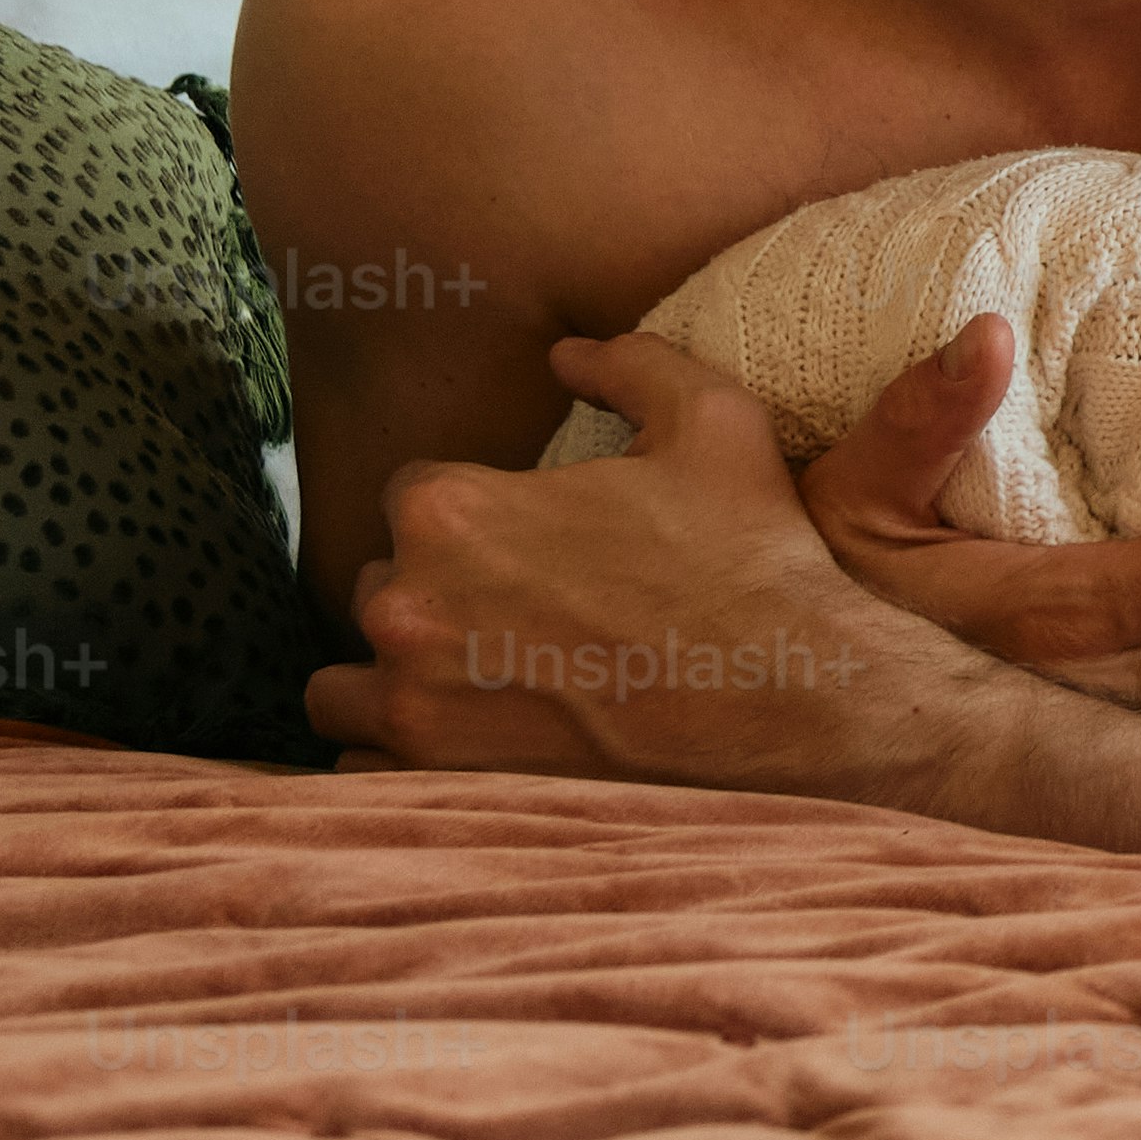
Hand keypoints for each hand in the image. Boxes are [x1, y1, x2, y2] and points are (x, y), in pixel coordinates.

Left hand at [315, 331, 1006, 797]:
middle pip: (378, 588)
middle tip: (521, 615)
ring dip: (395, 680)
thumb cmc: (752, 561)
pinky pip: (365, 769)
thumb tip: (566, 352)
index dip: (474, 514)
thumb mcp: (713, 423)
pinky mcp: (434, 786)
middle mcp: (408, 610)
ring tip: (476, 684)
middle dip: (435, 597)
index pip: (410, 497)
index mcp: (453, 512)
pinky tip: (481, 743)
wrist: (796, 705)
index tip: (529, 541)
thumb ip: (628, 364)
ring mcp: (412, 709)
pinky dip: (406, 760)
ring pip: (344, 688)